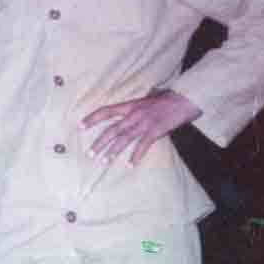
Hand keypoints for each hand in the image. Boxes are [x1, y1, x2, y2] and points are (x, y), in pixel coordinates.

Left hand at [81, 89, 201, 166]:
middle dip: (99, 142)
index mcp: (130, 105)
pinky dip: (136, 156)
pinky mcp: (155, 131)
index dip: (92, 118)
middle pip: (112, 130)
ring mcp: (144, 123)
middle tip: (89, 154)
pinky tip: (129, 165)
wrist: (184, 99)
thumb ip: (135, 106)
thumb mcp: (147, 99)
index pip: (106, 111)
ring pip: (124, 139)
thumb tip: (128, 110)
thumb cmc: (166, 99)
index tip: (79, 126)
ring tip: (103, 162)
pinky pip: (142, 146)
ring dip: (112, 152)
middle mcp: (134, 114)